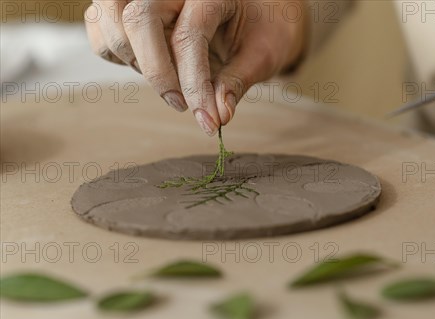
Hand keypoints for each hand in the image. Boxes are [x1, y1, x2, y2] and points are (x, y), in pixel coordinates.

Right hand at [85, 0, 306, 135]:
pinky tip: (148, 65)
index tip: (208, 120)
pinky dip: (115, 52)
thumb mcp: (263, 54)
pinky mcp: (125, 4)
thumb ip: (238, 82)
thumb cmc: (264, 28)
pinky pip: (100, 25)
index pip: (190, 35)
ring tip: (170, 82)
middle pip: (139, 18)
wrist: (259, 10)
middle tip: (182, 105)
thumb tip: (219, 115)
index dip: (195, 83)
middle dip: (156, 72)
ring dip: (134, 61)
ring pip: (111, 18)